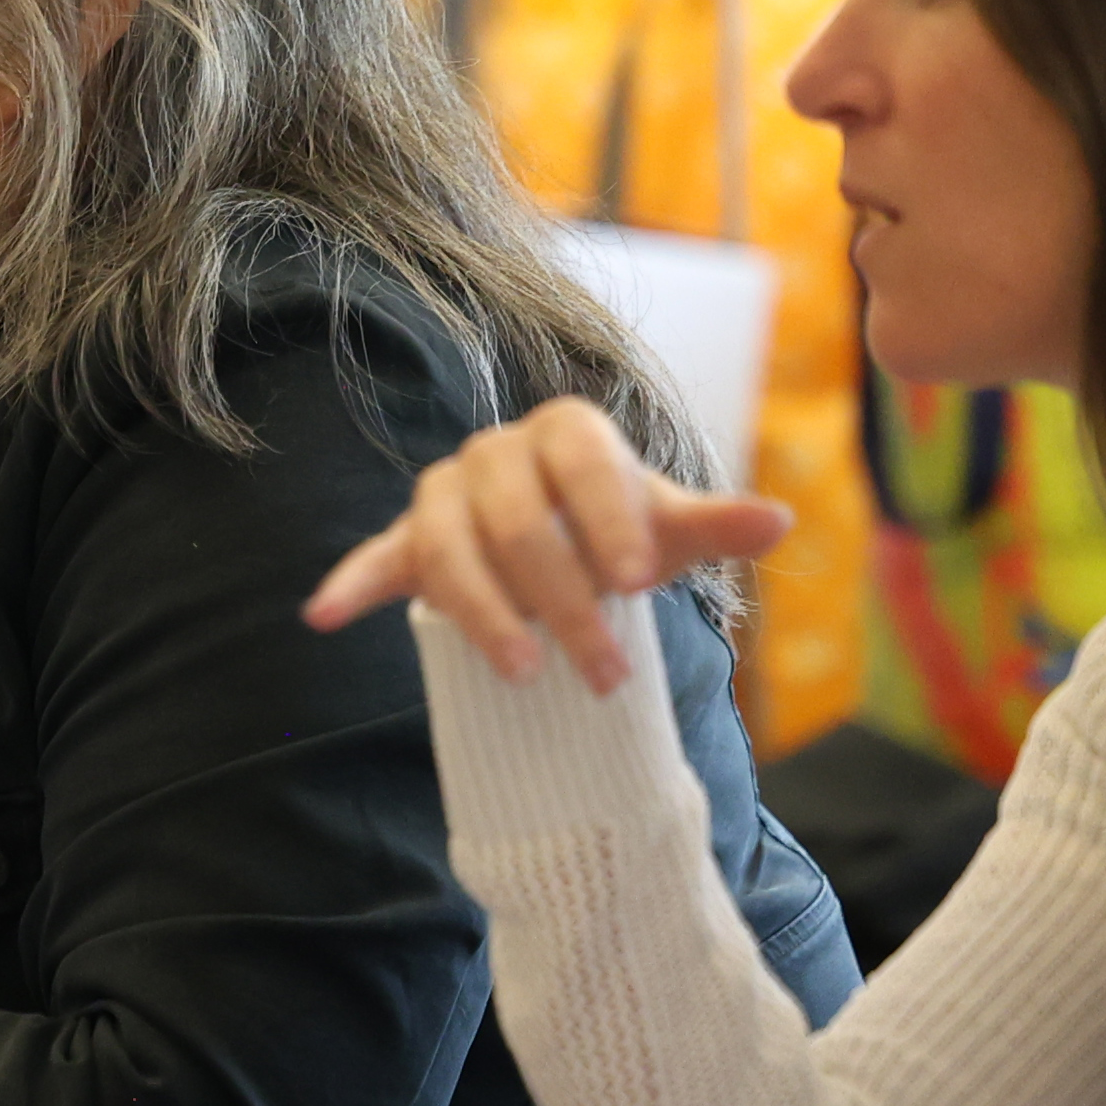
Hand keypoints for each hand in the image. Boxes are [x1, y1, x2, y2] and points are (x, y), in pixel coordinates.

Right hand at [301, 396, 792, 694]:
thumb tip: (779, 521)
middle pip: (519, 524)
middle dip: (564, 603)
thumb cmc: (618, 529)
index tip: (639, 586)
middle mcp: (496, 451)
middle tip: (607, 674)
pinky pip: (374, 557)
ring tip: (526, 674)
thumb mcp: (668, 528)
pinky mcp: (406, 540)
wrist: (559, 535)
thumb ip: (714, 525)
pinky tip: (326, 616)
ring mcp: (444, 494)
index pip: (581, 460)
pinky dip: (350, 583)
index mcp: (566, 431)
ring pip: (450, 548)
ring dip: (485, 616)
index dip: (605, 518)